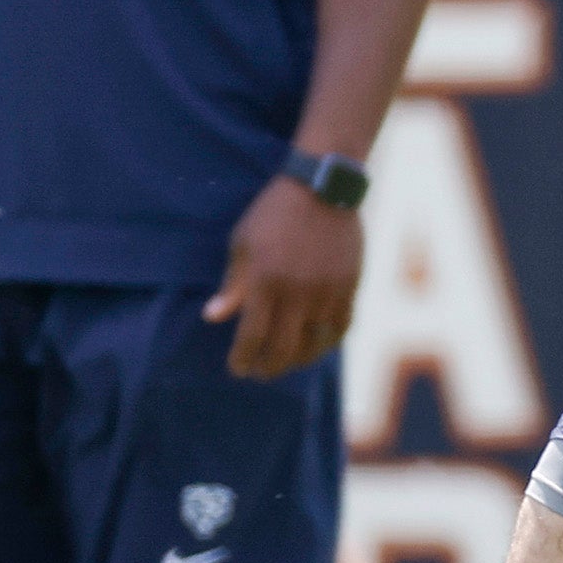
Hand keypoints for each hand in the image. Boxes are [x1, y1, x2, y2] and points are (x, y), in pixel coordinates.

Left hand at [207, 176, 366, 379]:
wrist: (322, 188)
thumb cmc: (273, 214)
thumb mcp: (242, 243)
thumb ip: (232, 285)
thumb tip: (213, 318)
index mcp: (265, 281)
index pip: (251, 336)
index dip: (242, 359)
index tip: (237, 368)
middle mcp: (296, 292)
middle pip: (283, 348)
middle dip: (269, 367)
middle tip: (260, 373)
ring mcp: (326, 291)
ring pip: (314, 344)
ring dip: (298, 360)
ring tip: (288, 362)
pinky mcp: (349, 286)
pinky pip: (341, 327)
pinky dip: (328, 342)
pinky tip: (317, 344)